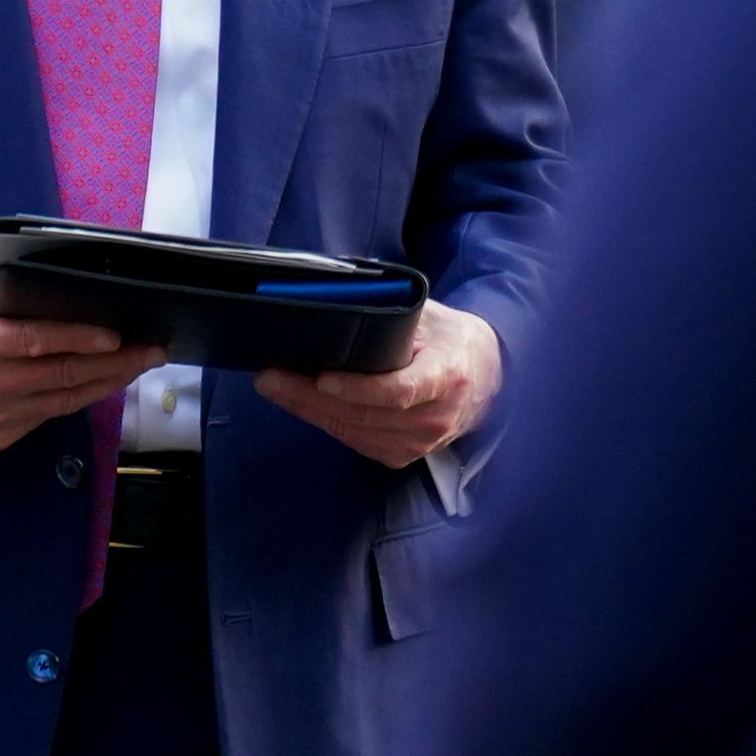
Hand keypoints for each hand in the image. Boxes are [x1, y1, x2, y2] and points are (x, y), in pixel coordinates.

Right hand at [0, 262, 160, 454]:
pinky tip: (97, 381)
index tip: (119, 334)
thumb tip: (29, 271)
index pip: (41, 343)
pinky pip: (46, 415)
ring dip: (106, 383)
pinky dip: (76, 398)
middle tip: (152, 349)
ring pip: (64, 402)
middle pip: (65, 376)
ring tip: (138, 364)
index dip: (84, 338)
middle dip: (117, 363)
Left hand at [256, 298, 501, 470]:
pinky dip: (323, 420)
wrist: (485, 378)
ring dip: (307, 409)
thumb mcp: (429, 316)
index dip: (359, 388)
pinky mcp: (403, 456)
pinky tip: (299, 401)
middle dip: (309, 395)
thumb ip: (391, 313)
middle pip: (364, 413)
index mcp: (448, 375)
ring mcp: (420, 442)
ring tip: (273, 385)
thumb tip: (334, 300)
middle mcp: (436, 416)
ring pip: (352, 430)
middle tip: (270, 375)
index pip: (400, 390)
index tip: (321, 377)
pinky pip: (354, 440)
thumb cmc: (448, 340)